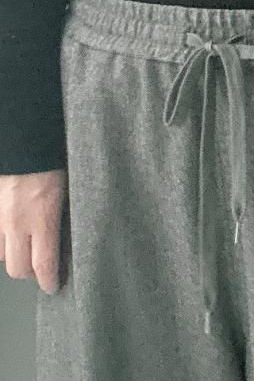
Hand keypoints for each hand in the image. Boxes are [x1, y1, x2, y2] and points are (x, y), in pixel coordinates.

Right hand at [0, 168, 66, 294]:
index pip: (43, 264)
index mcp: (42, 218)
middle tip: (44, 269)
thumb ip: (65, 216)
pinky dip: (2, 241)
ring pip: (1, 255)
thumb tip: (70, 233)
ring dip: (15, 256)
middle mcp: (16, 223)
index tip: (54, 287)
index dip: (49, 280)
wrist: (26, 143)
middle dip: (32, 274)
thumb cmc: (52, 162)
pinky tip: (14, 234)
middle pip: (19, 268)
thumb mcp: (69, 191)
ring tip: (29, 249)